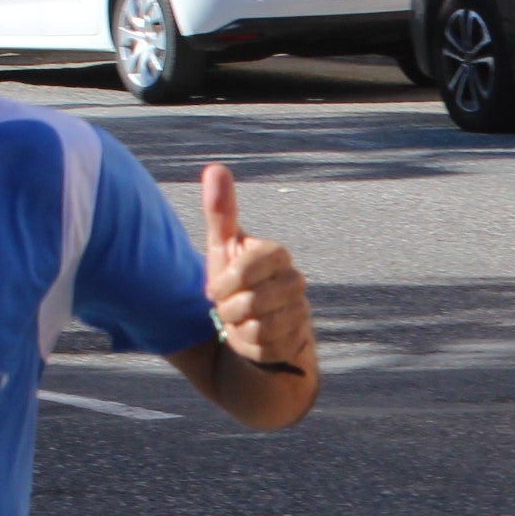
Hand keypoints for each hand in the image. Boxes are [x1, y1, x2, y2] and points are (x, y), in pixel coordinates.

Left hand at [201, 164, 313, 369]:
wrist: (251, 322)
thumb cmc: (234, 279)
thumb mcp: (222, 247)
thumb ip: (220, 211)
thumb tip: (215, 168)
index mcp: (278, 255)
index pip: (254, 264)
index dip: (228, 280)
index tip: (214, 289)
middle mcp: (296, 281)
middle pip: (253, 301)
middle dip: (228, 309)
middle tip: (224, 307)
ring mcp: (301, 312)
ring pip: (259, 327)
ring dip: (236, 328)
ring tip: (237, 321)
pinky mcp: (298, 340)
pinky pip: (265, 348)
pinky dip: (247, 346)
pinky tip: (248, 337)